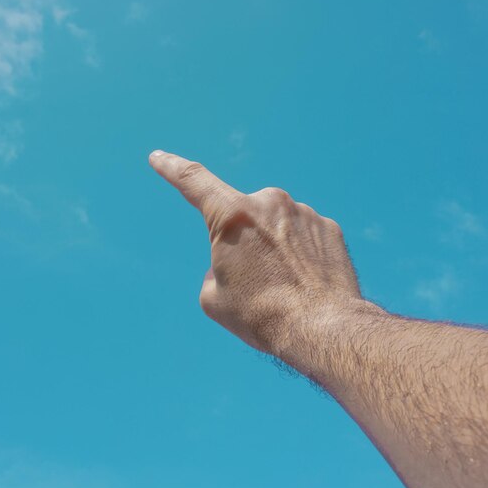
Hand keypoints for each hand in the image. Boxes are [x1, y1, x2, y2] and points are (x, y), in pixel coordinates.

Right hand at [149, 151, 364, 374]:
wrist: (323, 329)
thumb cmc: (261, 315)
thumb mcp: (214, 298)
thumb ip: (214, 268)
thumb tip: (235, 262)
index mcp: (232, 215)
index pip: (193, 181)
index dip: (171, 167)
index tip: (158, 157)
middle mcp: (268, 203)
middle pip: (242, 216)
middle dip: (242, 240)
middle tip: (254, 278)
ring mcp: (303, 212)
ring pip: (275, 226)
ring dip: (272, 247)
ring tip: (284, 286)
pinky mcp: (328, 227)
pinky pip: (303, 234)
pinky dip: (299, 254)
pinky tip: (306, 281)